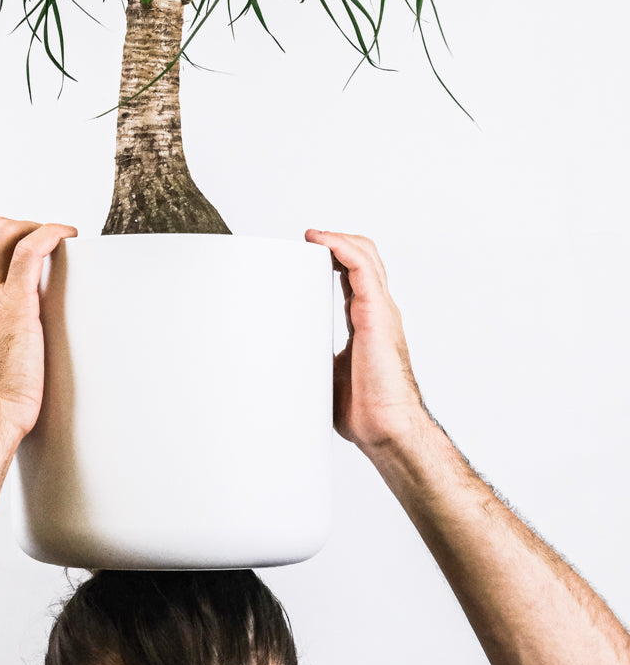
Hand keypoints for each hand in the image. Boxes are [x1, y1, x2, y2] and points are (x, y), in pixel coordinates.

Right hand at [0, 215, 77, 444]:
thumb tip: (10, 340)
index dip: (6, 242)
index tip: (29, 248)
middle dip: (22, 226)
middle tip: (48, 242)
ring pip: (4, 231)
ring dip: (36, 226)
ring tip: (60, 240)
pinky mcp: (15, 304)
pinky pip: (30, 250)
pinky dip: (50, 233)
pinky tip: (68, 235)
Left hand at [304, 228, 425, 454]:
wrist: (386, 429)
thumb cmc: (364, 409)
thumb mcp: (328, 370)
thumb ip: (313, 355)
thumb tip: (279, 359)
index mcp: (367, 320)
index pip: (355, 275)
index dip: (334, 257)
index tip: (307, 251)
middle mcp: (377, 309)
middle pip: (363, 257)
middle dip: (336, 241)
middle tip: (306, 240)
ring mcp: (380, 309)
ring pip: (365, 254)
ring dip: (337, 238)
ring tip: (311, 236)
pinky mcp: (376, 313)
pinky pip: (362, 266)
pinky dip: (342, 246)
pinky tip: (321, 241)